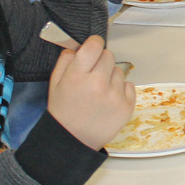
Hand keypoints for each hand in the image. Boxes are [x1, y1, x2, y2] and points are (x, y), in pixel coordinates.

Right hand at [47, 36, 134, 150]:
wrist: (73, 140)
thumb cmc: (63, 111)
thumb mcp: (55, 83)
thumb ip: (65, 60)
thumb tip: (79, 46)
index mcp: (78, 75)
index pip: (95, 45)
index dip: (94, 44)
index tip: (93, 49)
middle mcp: (98, 83)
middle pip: (109, 55)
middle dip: (101, 62)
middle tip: (93, 76)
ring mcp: (115, 96)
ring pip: (119, 71)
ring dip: (111, 77)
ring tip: (99, 92)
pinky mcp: (127, 106)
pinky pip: (129, 85)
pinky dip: (121, 90)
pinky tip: (108, 100)